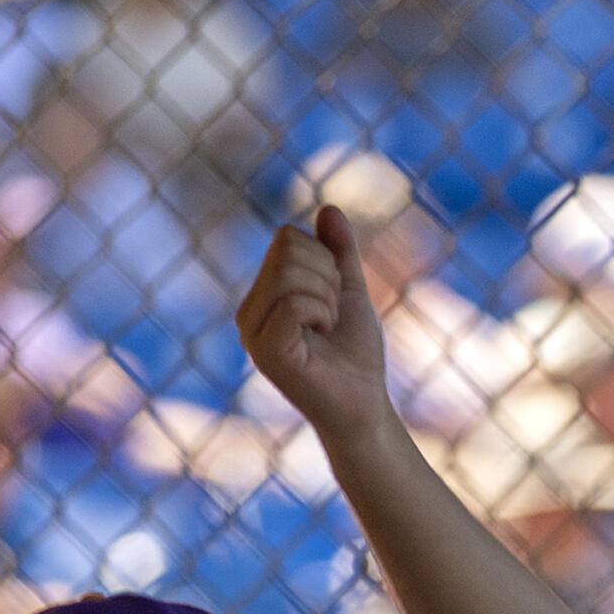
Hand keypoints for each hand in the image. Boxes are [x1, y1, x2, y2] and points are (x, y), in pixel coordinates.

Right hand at [236, 206, 396, 445]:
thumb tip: (330, 208)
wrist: (364, 404)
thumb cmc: (355, 355)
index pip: (288, 237)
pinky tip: (321, 340)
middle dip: (328, 278)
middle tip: (331, 317)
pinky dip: (323, 315)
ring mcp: (252, 332)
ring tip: (327, 330)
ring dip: (328, 299)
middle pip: (288, 250)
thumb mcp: (350, 291)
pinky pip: (294, 303)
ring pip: (291, 273)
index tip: (333, 300)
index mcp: (262, 295)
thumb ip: (339, 251)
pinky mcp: (264, 352)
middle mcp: (248, 312)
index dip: (326, 261)